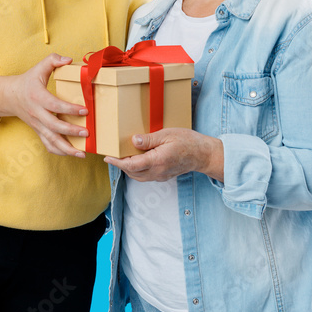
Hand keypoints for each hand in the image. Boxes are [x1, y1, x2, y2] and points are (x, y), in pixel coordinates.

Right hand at [0, 54, 89, 156]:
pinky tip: (72, 154)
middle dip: (71, 131)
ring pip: (51, 140)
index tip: (85, 111)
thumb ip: (53, 60)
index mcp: (37, 96)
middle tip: (87, 132)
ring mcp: (37, 124)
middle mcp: (37, 113)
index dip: (70, 109)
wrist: (10, 96)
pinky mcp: (38, 131)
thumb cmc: (28, 81)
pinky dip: (59, 152)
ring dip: (67, 149)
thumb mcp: (39, 67)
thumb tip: (69, 60)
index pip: (55, 105)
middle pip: (54, 126)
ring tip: (82, 153)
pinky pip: (48, 144)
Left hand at [105, 128, 223, 181]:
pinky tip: (137, 161)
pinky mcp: (164, 176)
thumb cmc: (187, 141)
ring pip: (139, 177)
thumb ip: (149, 139)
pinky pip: (146, 176)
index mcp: (157, 160)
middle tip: (112, 156)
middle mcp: (158, 172)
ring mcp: (161, 176)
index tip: (108, 157)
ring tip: (122, 159)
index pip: (131, 165)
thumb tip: (133, 141)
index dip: (117, 162)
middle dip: (120, 166)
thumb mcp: (167, 134)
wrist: (203, 154)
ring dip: (128, 169)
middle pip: (132, 173)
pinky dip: (138, 171)